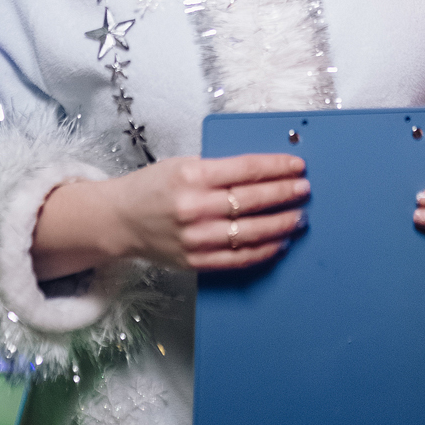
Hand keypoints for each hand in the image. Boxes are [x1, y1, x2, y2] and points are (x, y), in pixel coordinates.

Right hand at [33, 153, 308, 276]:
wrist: (119, 220)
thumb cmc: (152, 187)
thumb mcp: (183, 164)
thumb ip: (220, 168)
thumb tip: (265, 171)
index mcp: (192, 175)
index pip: (247, 169)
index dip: (277, 168)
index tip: (297, 166)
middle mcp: (194, 206)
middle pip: (253, 200)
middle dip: (285, 194)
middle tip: (304, 190)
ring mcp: (196, 237)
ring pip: (251, 232)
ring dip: (281, 224)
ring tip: (299, 217)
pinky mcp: (195, 260)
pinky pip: (239, 258)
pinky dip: (264, 251)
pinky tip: (279, 242)